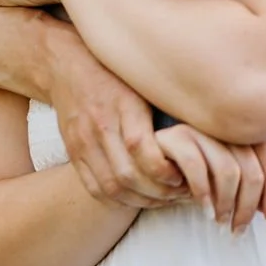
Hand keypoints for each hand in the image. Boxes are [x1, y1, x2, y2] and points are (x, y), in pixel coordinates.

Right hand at [51, 44, 189, 211]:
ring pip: (112, 187)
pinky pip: (95, 188)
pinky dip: (119, 201)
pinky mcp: (73, 153)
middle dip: (159, 192)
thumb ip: (165, 104)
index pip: (141, 147)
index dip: (165, 170)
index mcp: (121, 103)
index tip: (184, 174)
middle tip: (181, 193)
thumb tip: (201, 130)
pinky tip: (139, 199)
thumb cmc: (115, 71)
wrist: (65, 65)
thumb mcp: (143, 79)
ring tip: (164, 199)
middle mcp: (99, 125)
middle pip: (127, 174)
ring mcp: (83, 142)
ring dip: (142, 200)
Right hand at [156, 126, 265, 232]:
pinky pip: (194, 163)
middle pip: (253, 170)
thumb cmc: (195, 181)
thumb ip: (261, 198)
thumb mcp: (232, 193)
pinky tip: (202, 208)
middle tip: (238, 230)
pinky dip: (201, 191)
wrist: (150, 170)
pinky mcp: (176, 136)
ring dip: (226, 203)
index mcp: (246, 138)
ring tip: (219, 222)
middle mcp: (228, 131)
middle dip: (248, 207)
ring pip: (228, 168)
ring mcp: (202, 130)